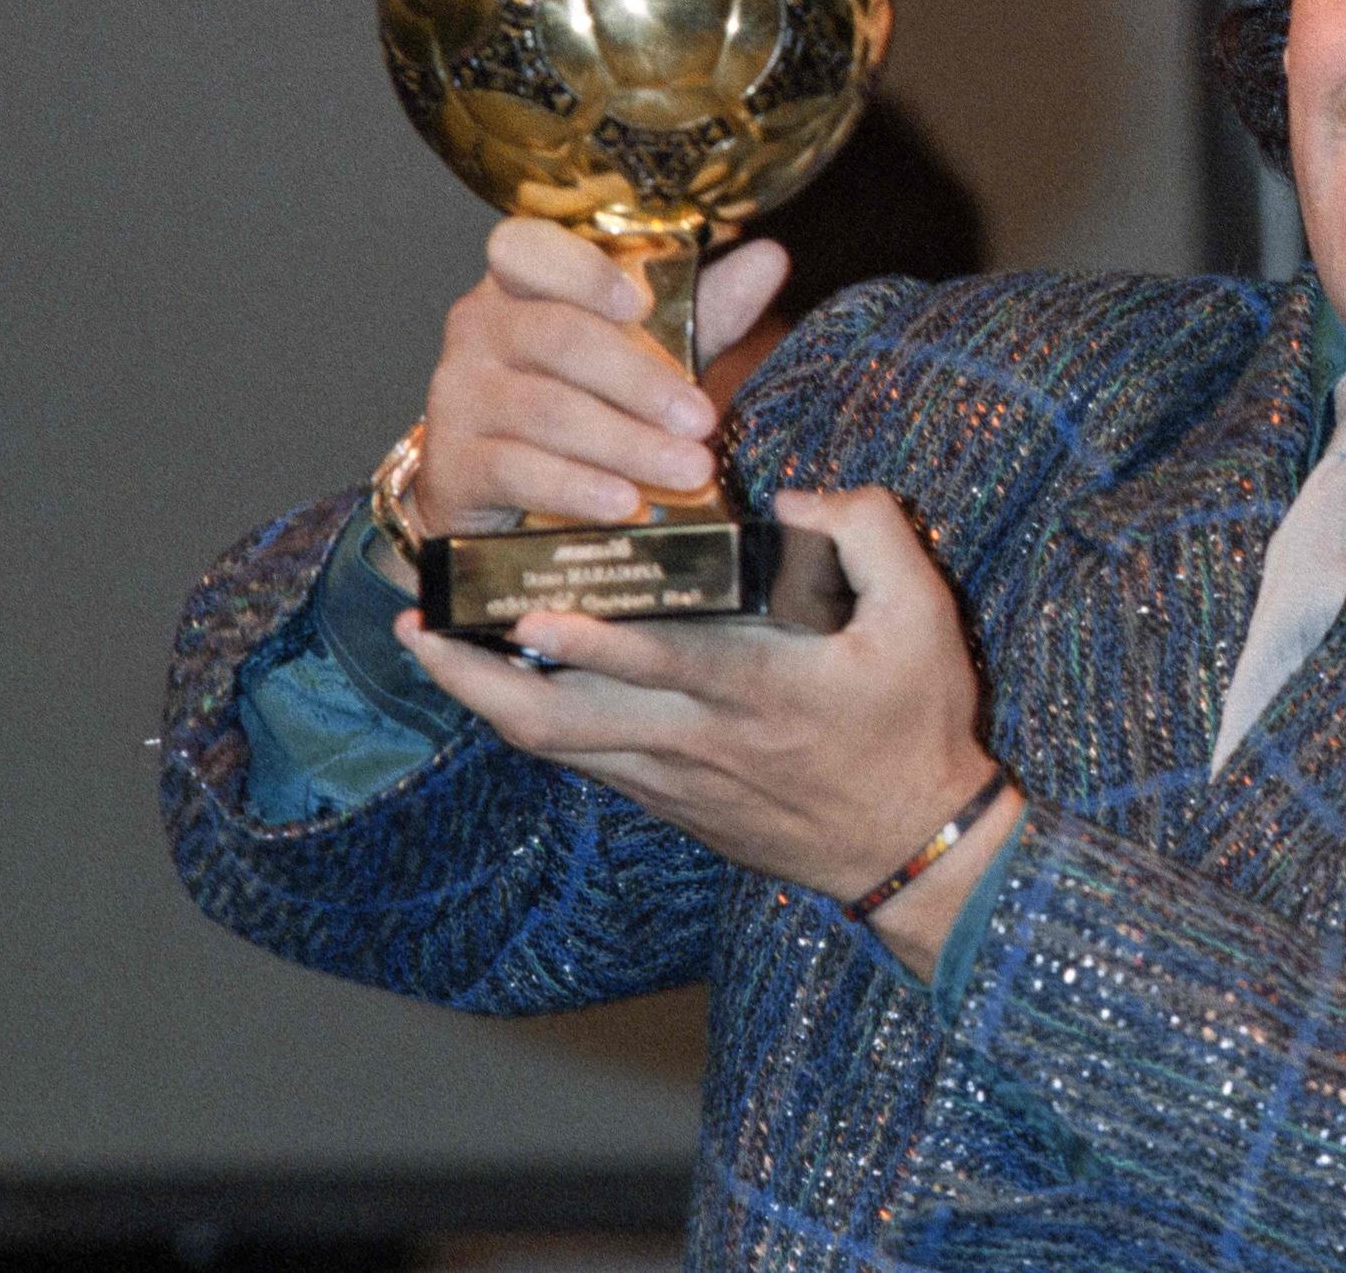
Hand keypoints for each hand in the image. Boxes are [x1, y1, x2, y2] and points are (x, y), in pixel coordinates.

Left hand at [395, 485, 1019, 975]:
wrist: (913, 848)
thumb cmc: (918, 726)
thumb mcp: (926, 618)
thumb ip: (871, 534)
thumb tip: (798, 497)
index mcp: (763, 692)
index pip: (668, 665)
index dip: (598, 644)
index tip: (533, 612)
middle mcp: (699, 741)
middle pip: (564, 721)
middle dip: (480, 677)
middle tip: (420, 627)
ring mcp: (674, 779)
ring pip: (556, 746)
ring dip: (485, 699)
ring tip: (431, 648)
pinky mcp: (668, 801)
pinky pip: (581, 761)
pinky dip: (531, 721)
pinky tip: (499, 684)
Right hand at [411, 218, 789, 536]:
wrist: (493, 486)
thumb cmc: (578, 397)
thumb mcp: (642, 350)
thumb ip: (699, 310)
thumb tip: (770, 258)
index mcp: (520, 282)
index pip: (527, 248)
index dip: (581, 271)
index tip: (639, 304)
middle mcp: (479, 327)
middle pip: (559, 339)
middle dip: (641, 382)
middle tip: (704, 422)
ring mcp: (458, 394)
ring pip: (546, 410)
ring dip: (626, 444)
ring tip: (690, 470)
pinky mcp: (452, 462)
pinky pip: (517, 470)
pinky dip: (577, 488)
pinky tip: (624, 503)